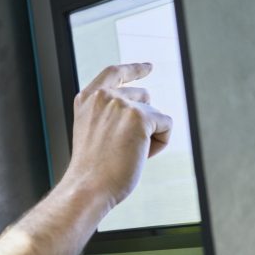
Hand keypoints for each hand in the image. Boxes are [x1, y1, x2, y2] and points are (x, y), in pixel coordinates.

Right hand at [64, 63, 172, 208]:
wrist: (88, 187)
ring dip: (151, 134)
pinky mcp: (140, 116)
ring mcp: (121, 104)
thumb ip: (110, 114)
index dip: (134, 69)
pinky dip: (160, 143)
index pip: (114, 73)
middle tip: (124, 149)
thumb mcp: (93, 133)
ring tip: (129, 154)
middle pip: (144, 97)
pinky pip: (166, 124)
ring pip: (155, 114)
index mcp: (87, 99)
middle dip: (144, 121)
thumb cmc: (92, 170)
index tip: (148, 67)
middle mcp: (103, 96)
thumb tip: (147, 107)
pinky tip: (141, 156)